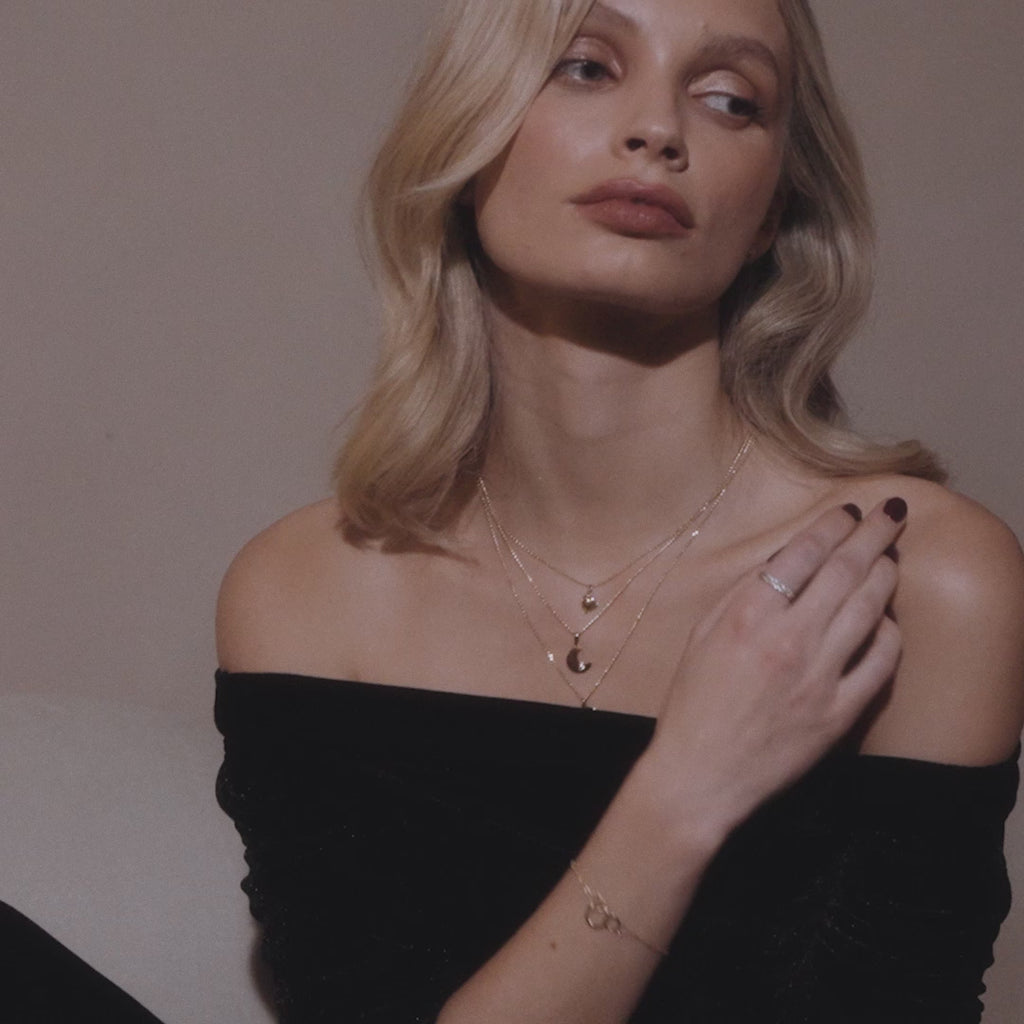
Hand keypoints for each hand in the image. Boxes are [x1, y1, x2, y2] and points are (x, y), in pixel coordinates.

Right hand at [647, 499, 905, 833]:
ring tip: (891, 556)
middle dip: (873, 535)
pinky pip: (881, 663)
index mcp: (747, 616)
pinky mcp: (839, 713)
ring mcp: (819, 677)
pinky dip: (889, 633)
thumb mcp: (701, 636)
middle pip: (845, 572)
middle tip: (891, 514)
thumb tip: (783, 562)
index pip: (803, 554)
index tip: (849, 512)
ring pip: (869, 609)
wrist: (700, 776)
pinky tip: (886, 619)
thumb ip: (740, 595)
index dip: (832, 526)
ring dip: (885, 574)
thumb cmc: (691, 705)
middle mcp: (787, 639)